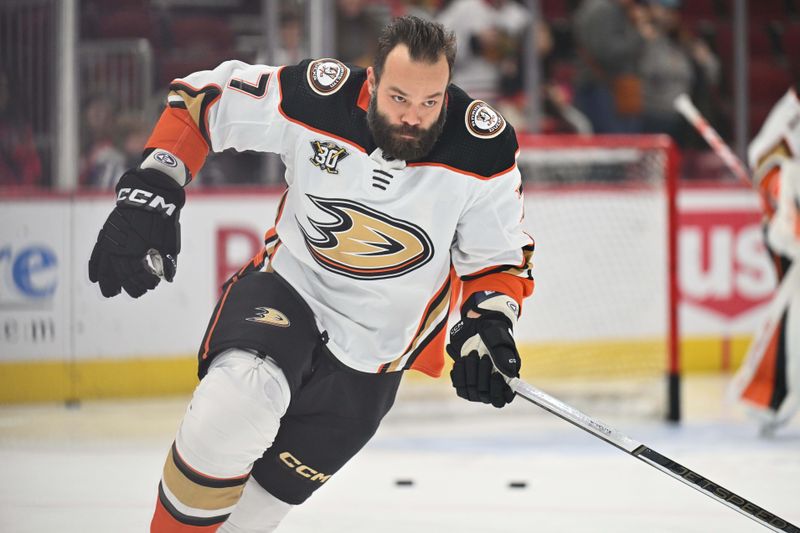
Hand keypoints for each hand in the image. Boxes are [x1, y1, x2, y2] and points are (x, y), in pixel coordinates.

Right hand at [88, 167, 184, 297]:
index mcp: (141, 251)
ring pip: (108, 269)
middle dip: (132, 287)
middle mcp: (124, 249)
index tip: (152, 285)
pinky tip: (94, 280)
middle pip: (124, 276)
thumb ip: (167, 260)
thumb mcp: (169, 241)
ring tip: (111, 292)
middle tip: (138, 291)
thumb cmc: (162, 221)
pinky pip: (97, 255)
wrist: (148, 197)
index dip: (146, 283)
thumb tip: (167, 278)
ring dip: (110, 283)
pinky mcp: (106, 236)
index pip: (140, 276)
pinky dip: (95, 268)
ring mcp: (113, 243)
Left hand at [446, 291, 520, 407]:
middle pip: (485, 397)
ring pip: (470, 394)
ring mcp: (477, 383)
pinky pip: (460, 389)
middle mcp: (491, 384)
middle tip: (478, 355)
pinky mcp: (465, 380)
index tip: (496, 376)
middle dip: (480, 376)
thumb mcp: (499, 340)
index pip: (502, 399)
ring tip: (469, 356)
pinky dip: (458, 376)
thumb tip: (510, 374)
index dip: (498, 392)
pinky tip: (459, 362)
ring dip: (468, 375)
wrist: (476, 324)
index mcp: (506, 378)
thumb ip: (504, 356)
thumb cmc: (492, 331)